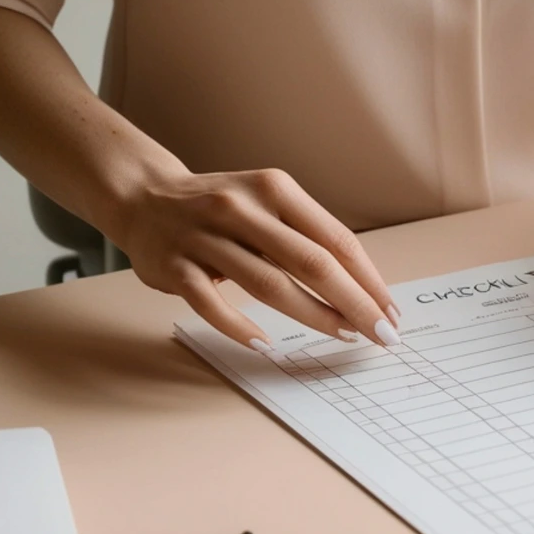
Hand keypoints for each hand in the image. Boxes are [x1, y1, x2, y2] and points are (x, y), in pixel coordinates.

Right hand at [110, 167, 400, 350]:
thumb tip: (362, 289)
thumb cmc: (221, 209)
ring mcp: (205, 237)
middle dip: (354, 303)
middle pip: (311, 263)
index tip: (391, 311)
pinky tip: (266, 344)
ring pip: (269, 284)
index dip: (368, 279)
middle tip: (380, 334)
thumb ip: (307, 236)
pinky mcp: (174, 267)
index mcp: (274, 188)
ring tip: (343, 336)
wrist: (142, 196)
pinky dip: (240, 327)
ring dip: (313, 316)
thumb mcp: (267, 203)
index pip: (336, 239)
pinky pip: (212, 304)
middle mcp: (241, 208)